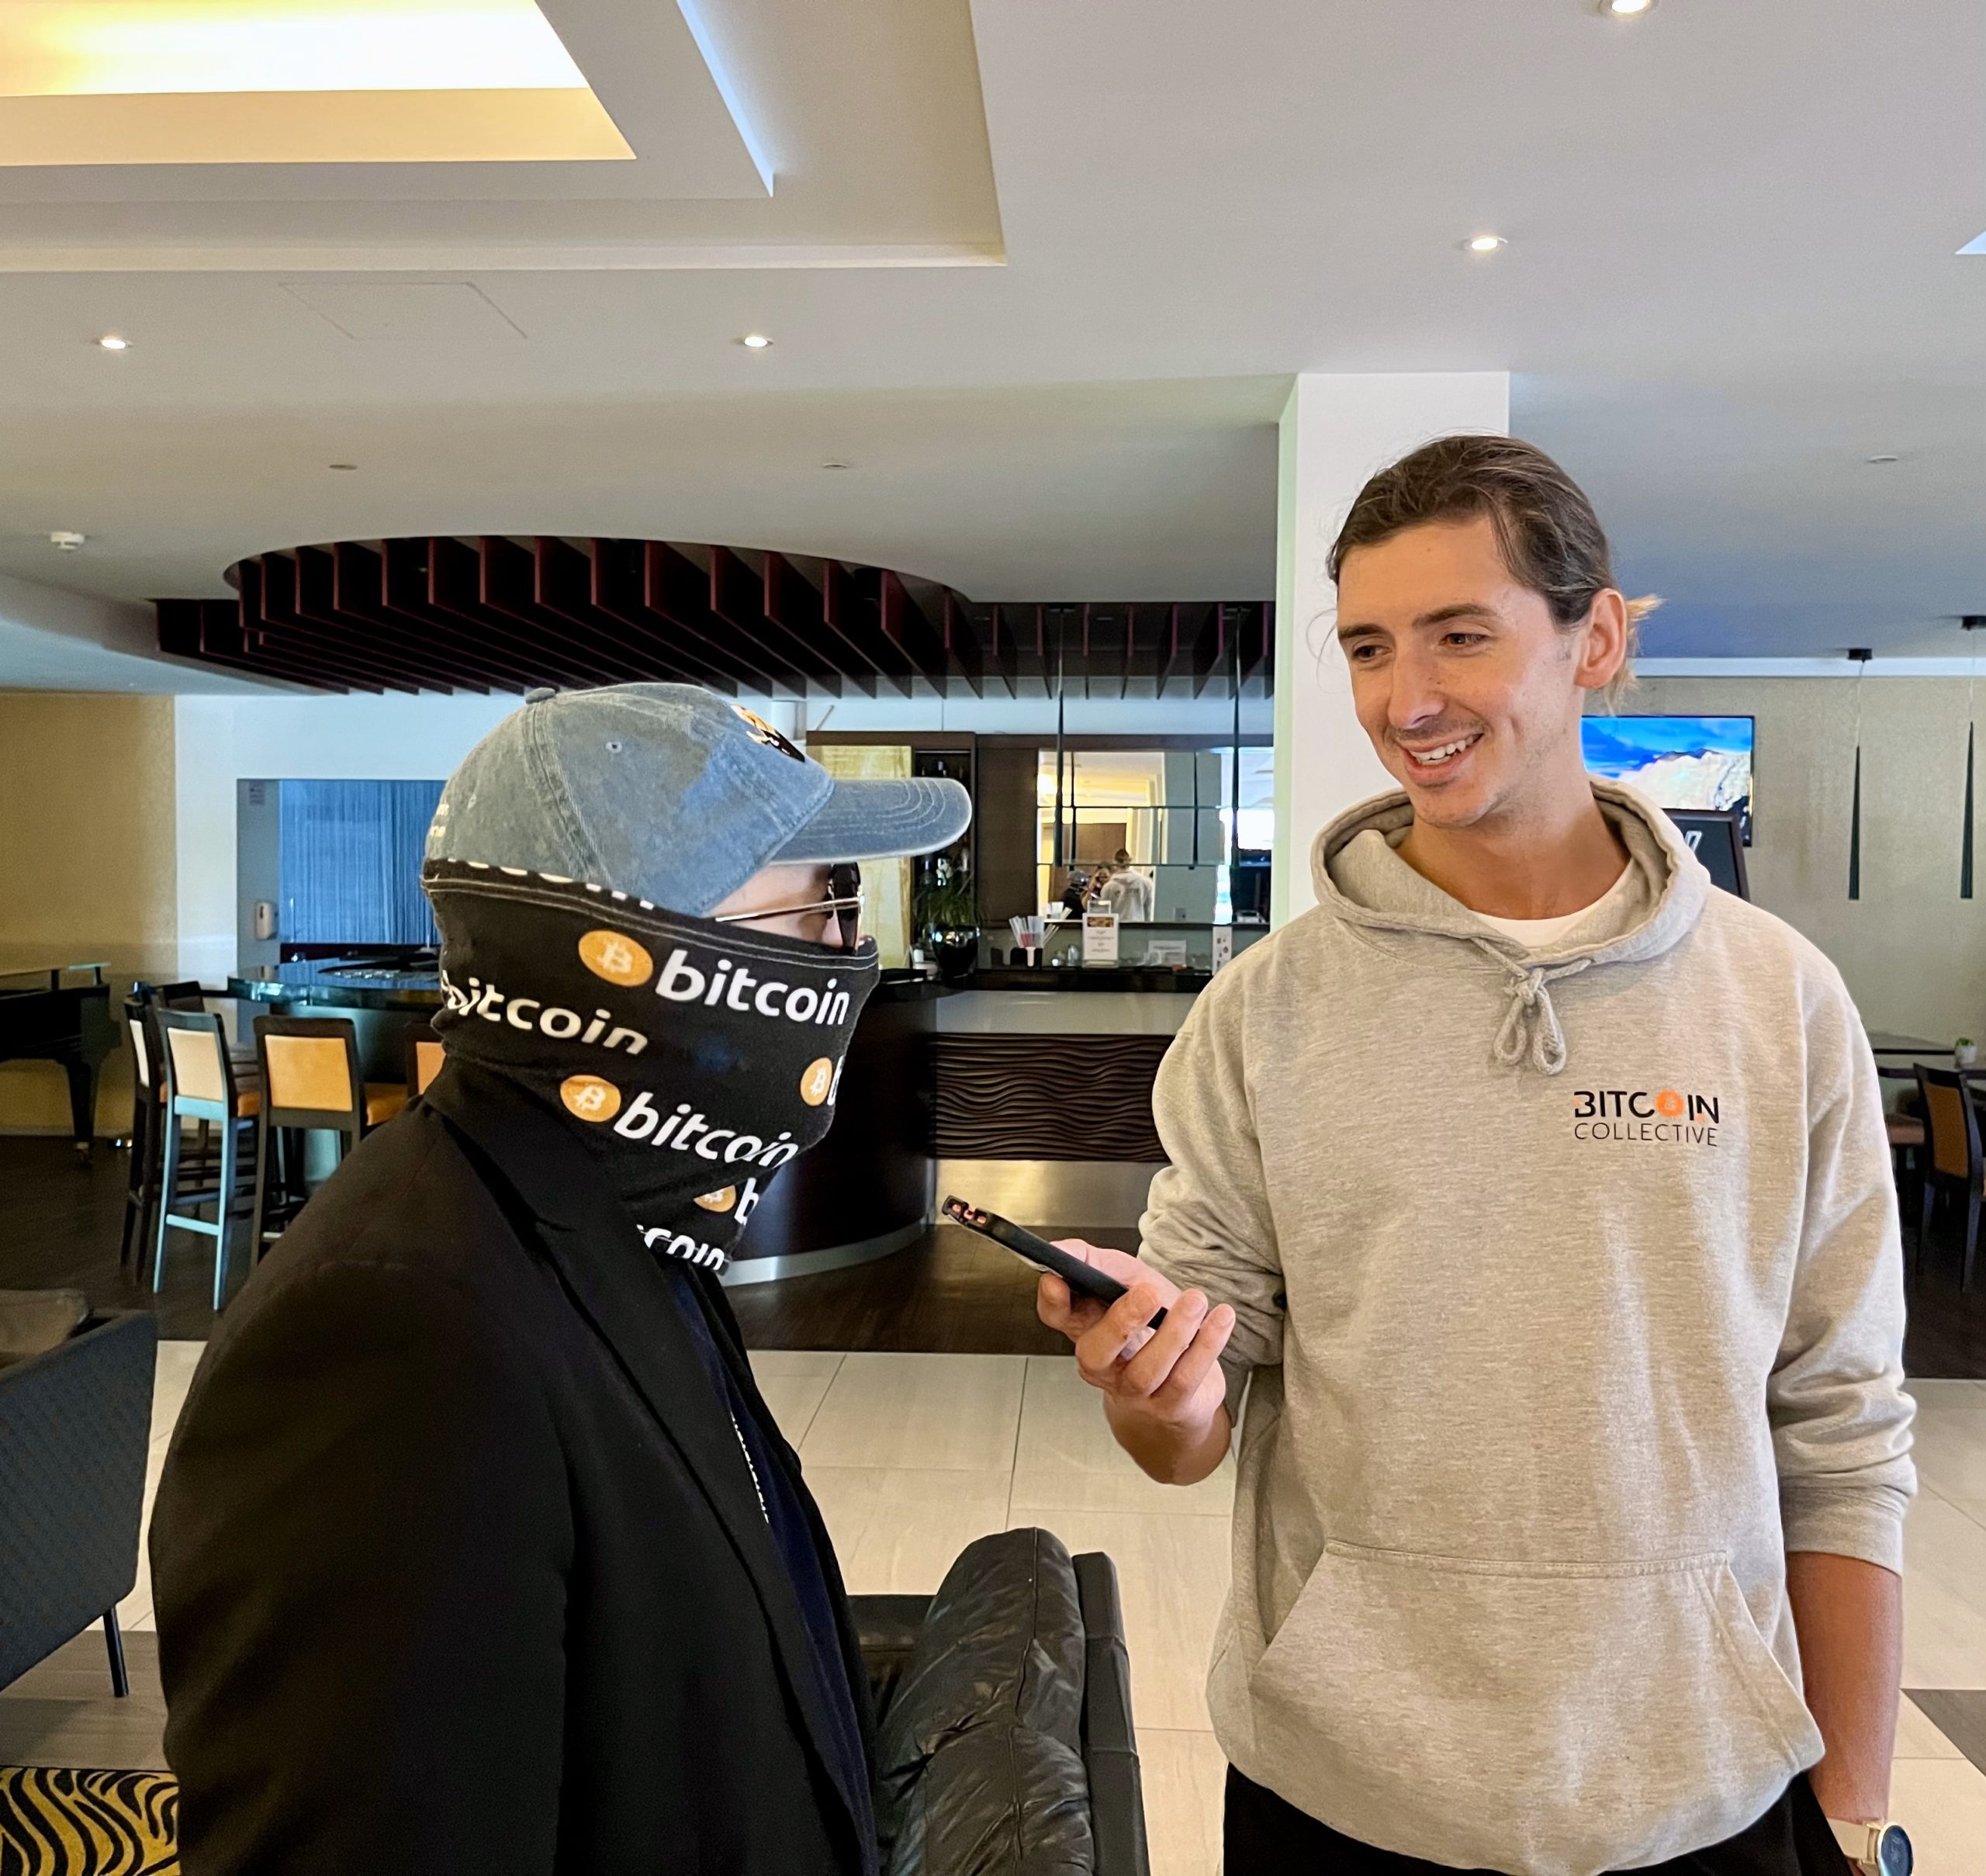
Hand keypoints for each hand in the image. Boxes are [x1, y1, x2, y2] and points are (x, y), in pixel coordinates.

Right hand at [1036, 1240, 1234, 1450]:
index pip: (1057, 1316)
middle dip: (1121, 1321)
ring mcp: (1134, 1391)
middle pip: (1097, 1353)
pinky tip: (1220, 1319)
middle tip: (1147, 1292)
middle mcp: (1103, 1365)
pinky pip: (1185, 1379)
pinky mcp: (1169, 1406)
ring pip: (1147, 1370)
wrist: (1186, 1384)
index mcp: (1086, 1328)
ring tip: (1195, 1300)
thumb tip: (1064, 1248)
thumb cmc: (1152, 1325)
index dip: (1053, 1299)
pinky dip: (1206, 1346)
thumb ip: (1097, 1263)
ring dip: (1174, 1332)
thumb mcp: (1127, 1283)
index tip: (1059, 1276)